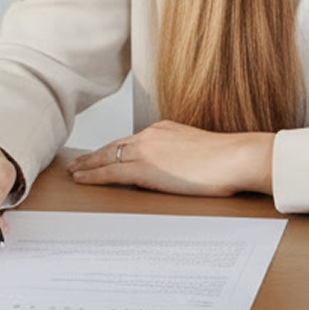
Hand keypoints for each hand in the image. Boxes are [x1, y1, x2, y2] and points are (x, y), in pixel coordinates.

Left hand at [67, 120, 274, 196]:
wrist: (234, 158)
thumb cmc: (226, 159)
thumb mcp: (198, 150)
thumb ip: (181, 155)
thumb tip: (175, 169)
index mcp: (164, 130)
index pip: (131, 140)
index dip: (114, 149)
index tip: (103, 155)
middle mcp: (151, 135)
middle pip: (114, 145)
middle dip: (94, 155)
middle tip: (77, 163)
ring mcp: (146, 150)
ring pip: (107, 157)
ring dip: (88, 165)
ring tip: (73, 172)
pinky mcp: (145, 168)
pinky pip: (111, 172)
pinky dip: (94, 175)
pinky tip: (83, 179)